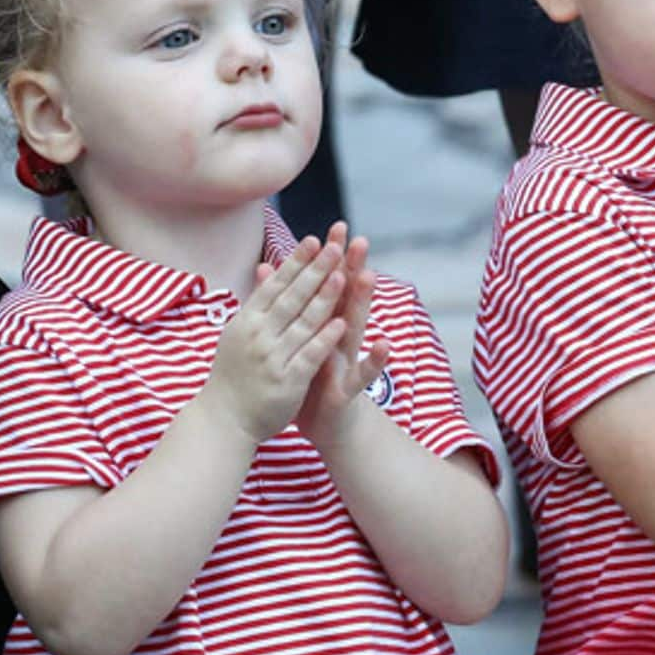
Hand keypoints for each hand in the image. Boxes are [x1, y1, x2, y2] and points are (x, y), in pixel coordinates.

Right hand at [201, 236, 348, 445]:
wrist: (224, 419)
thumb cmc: (233, 374)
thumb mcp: (238, 333)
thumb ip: (257, 303)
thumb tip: (265, 270)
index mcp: (246, 321)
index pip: (275, 285)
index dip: (295, 262)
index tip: (313, 240)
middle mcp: (258, 335)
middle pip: (291, 298)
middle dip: (314, 271)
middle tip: (334, 247)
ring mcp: (272, 358)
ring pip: (303, 323)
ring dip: (324, 299)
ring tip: (342, 276)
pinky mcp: (286, 381)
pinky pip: (309, 355)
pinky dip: (325, 339)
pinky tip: (342, 323)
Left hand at [281, 223, 391, 448]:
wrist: (326, 425)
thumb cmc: (309, 379)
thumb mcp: (297, 340)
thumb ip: (290, 308)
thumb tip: (270, 271)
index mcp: (321, 326)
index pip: (326, 287)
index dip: (331, 260)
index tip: (334, 228)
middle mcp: (338, 338)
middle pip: (345, 299)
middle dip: (352, 270)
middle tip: (360, 239)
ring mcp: (347, 361)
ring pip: (355, 328)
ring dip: (362, 304)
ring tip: (369, 276)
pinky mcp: (350, 388)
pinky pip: (363, 374)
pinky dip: (375, 361)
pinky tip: (385, 345)